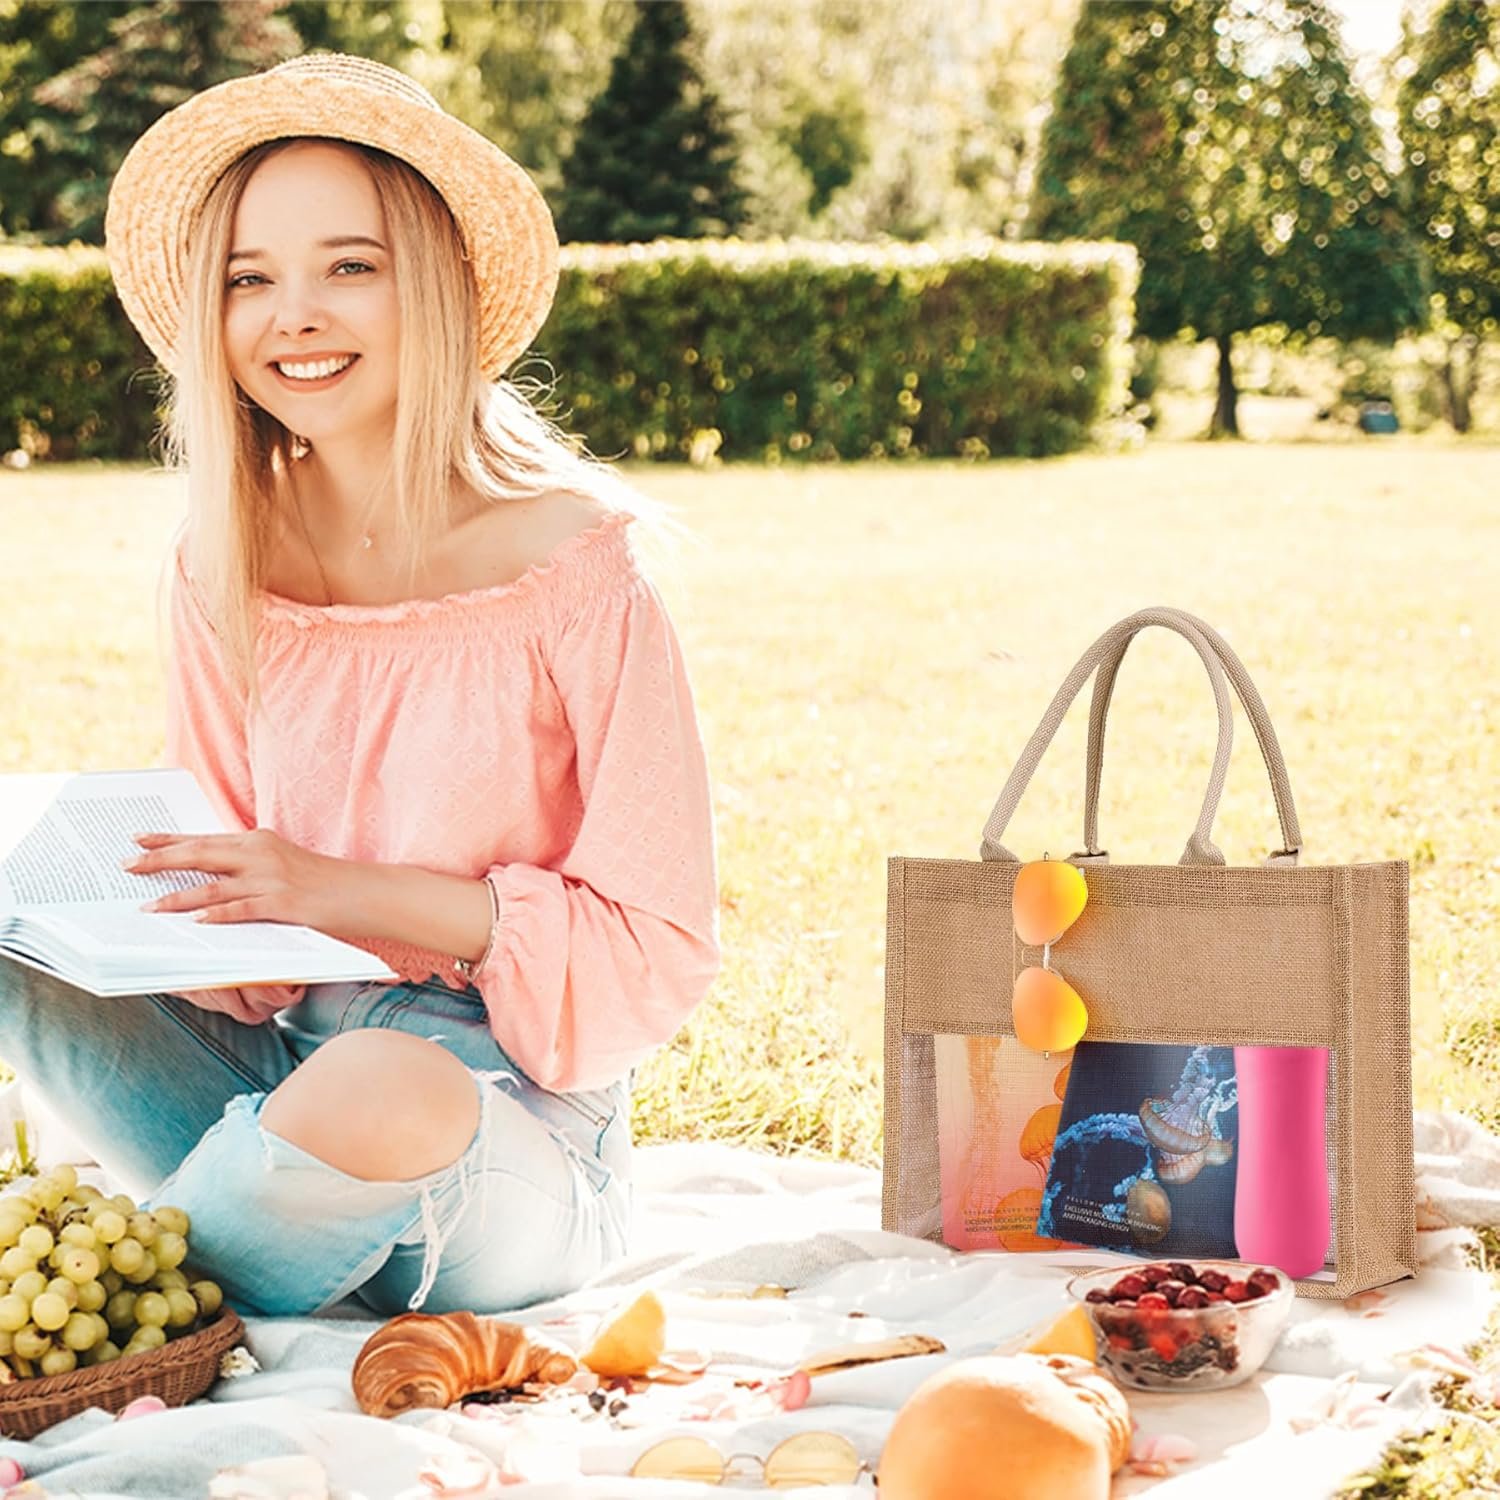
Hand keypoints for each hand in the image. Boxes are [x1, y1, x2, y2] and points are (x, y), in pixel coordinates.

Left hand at [124, 829, 361, 931]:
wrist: (366, 892)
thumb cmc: (326, 884)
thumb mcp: (283, 866)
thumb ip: (249, 868)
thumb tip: (212, 881)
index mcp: (259, 841)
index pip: (204, 838)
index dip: (169, 839)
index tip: (137, 839)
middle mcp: (261, 853)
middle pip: (200, 854)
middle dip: (160, 860)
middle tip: (127, 865)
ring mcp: (272, 878)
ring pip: (213, 885)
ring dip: (176, 896)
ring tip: (148, 906)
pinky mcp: (283, 903)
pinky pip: (241, 910)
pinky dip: (215, 915)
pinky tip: (194, 922)